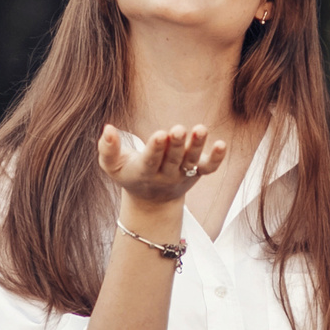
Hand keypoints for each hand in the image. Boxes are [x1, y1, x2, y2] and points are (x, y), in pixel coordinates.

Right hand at [99, 123, 229, 207]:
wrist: (152, 201)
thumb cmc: (130, 175)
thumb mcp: (112, 166)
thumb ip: (107, 148)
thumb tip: (107, 128)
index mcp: (144, 172)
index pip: (151, 161)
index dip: (156, 149)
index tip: (160, 135)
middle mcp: (166, 174)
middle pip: (173, 159)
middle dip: (177, 144)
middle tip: (179, 129)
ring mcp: (183, 174)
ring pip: (191, 160)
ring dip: (197, 145)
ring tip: (201, 129)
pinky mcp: (197, 172)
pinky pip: (208, 167)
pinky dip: (216, 158)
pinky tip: (222, 144)